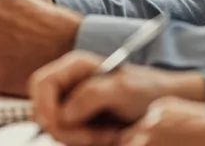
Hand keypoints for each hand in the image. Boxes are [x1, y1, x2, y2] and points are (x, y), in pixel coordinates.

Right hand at [29, 51, 204, 145]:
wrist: (164, 107)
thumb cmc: (148, 91)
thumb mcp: (123, 89)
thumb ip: (91, 95)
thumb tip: (64, 113)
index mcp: (74, 67)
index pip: (41, 83)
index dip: (44, 105)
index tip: (61, 124)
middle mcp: (69, 84)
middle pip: (42, 110)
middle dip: (62, 128)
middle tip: (91, 137)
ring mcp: (72, 104)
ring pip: (54, 128)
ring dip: (79, 139)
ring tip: (108, 135)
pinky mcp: (79, 123)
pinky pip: (68, 138)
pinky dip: (85, 143)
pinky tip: (106, 138)